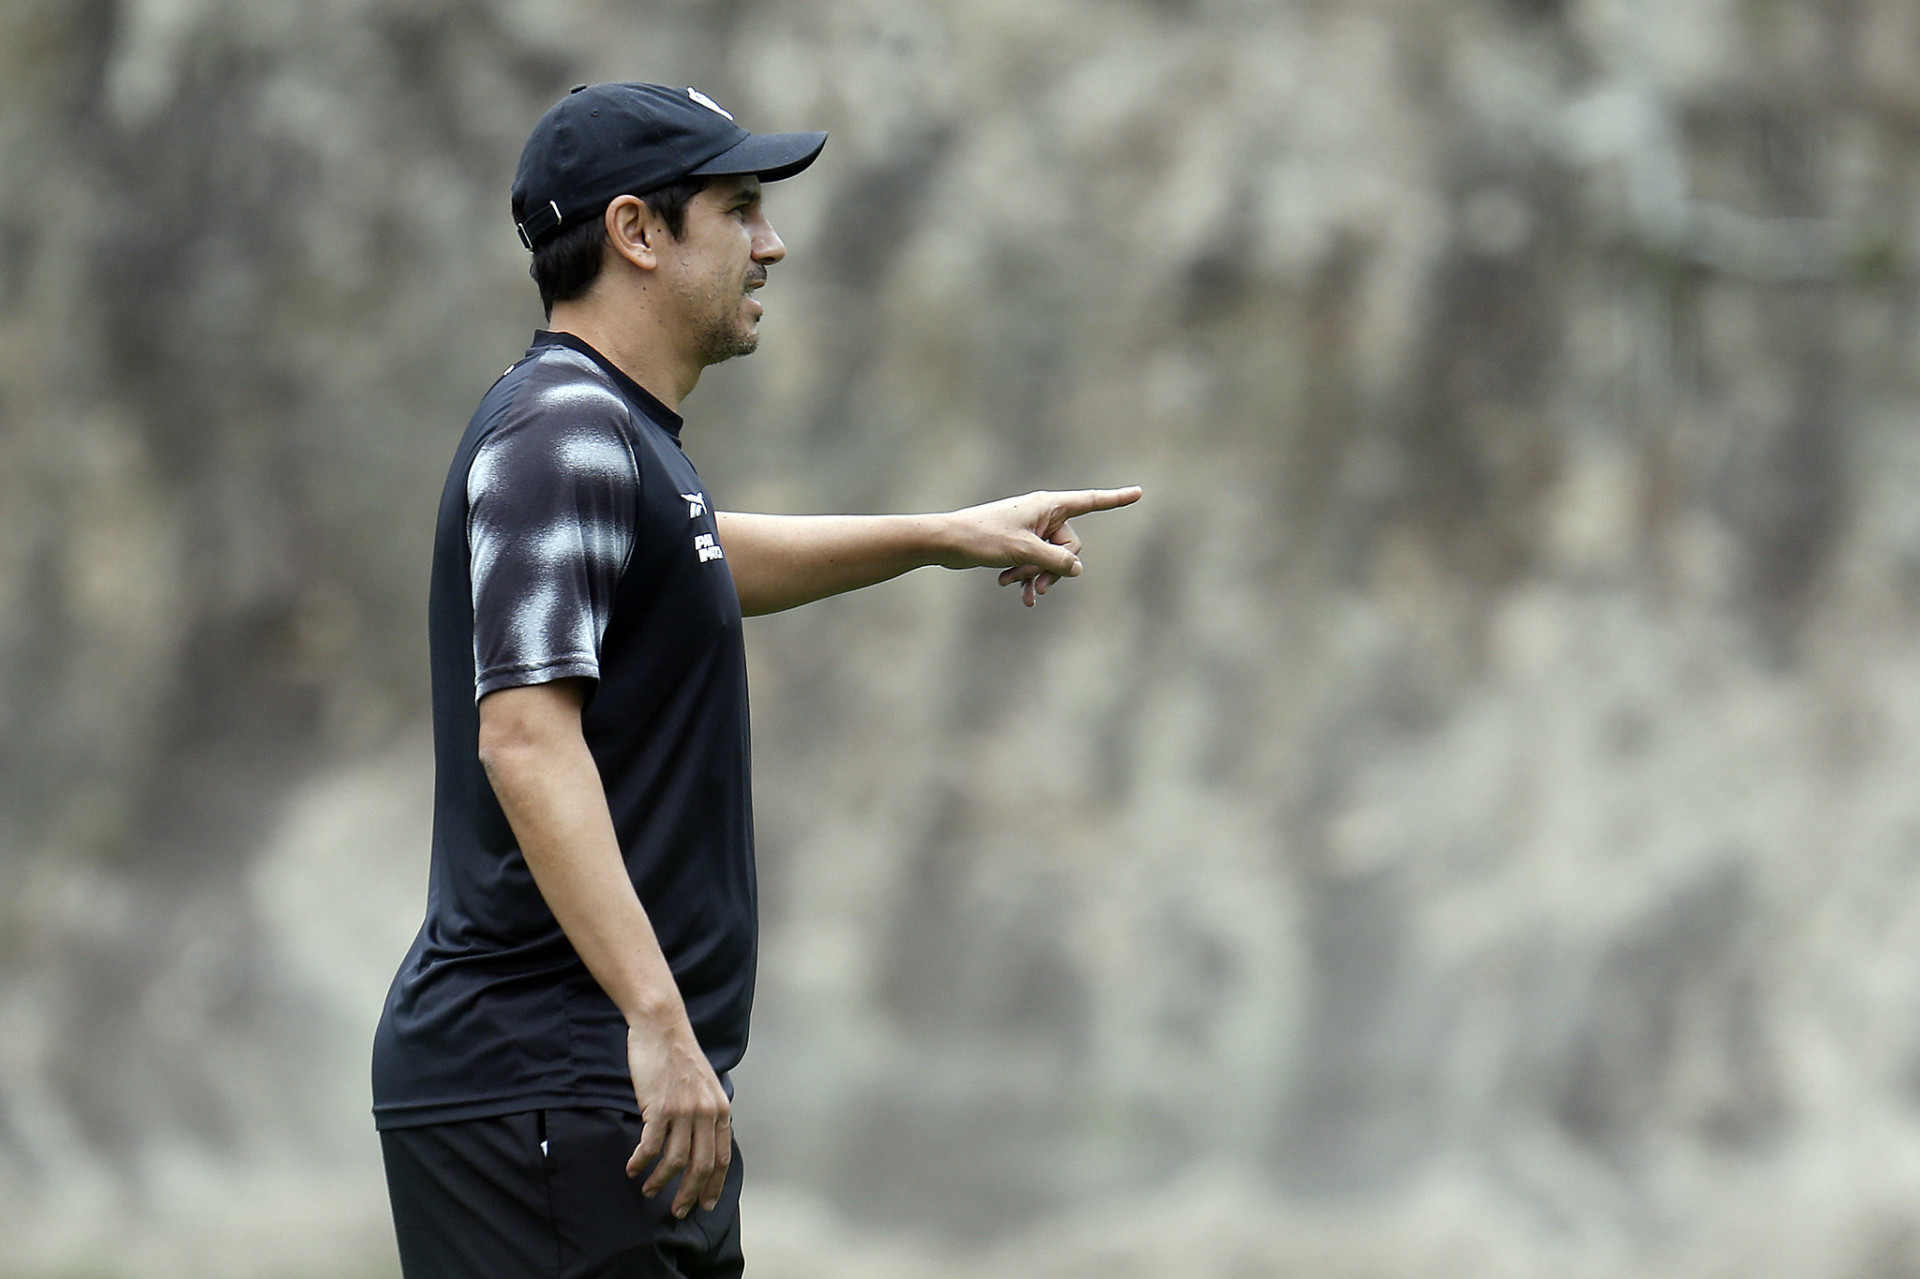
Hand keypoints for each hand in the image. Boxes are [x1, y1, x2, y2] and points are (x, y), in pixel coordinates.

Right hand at [623, 1016, 732, 1217]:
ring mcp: (683, 1111)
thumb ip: (706, 1113)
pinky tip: (633, 1170)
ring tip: (648, 1191)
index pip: (722, 1157)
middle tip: (678, 1211)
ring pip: (675, 1161)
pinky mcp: (659, 1107)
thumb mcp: (704, 1086)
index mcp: (720, 1109)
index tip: (705, 1204)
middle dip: (689, 1194)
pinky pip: (650, 1147)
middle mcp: (706, 1112)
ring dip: (661, 1182)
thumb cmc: (679, 1056)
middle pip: (701, 1166)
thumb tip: (702, 1144)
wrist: (662, 1028)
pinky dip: (641, 1163)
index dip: (714, 1185)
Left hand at [941, 486, 1142, 605]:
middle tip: (1031, 584)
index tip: (1138, 493)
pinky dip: (1026, 576)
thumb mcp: (1025, 552)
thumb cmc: (983, 538)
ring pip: (1050, 560)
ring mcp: (1030, 530)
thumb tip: (1077, 570)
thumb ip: (1056, 562)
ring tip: (1017, 589)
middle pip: (1068, 547)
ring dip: (1036, 576)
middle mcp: (1042, 515)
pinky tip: (1011, 590)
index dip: (1115, 500)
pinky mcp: (1018, 544)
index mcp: (1048, 505)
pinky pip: (1035, 563)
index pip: (1090, 502)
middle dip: (1052, 569)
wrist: (948, 542)